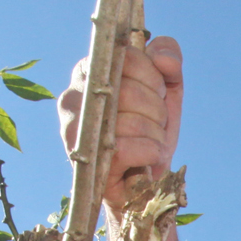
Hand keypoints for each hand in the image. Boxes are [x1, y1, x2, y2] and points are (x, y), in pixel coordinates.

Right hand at [58, 34, 182, 213]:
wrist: (146, 182)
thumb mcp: (167, 89)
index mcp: (88, 71)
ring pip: (130, 121)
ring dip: (155, 135)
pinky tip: (147, 160)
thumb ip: (169, 60)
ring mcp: (73, 130)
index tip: (157, 93)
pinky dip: (150, 154)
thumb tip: (162, 58)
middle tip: (155, 124)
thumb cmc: (151, 130)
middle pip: (129, 90)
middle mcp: (72, 96)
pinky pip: (126, 149)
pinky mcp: (84, 161)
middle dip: (157, 110)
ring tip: (151, 143)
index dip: (153, 78)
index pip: (127, 57)